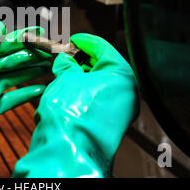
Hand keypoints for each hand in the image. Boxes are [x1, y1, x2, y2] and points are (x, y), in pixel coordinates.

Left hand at [0, 21, 50, 174]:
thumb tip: (1, 26)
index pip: (9, 43)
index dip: (26, 38)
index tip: (44, 34)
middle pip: (19, 59)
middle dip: (38, 54)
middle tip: (58, 51)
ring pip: (19, 76)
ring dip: (36, 71)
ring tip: (55, 66)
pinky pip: (13, 99)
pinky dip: (27, 95)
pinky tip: (42, 90)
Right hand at [13, 33, 137, 177]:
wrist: (68, 150)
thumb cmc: (70, 111)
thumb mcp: (66, 78)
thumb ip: (67, 64)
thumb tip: (65, 60)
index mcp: (122, 75)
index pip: (103, 47)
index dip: (84, 41)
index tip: (71, 39)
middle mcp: (127, 92)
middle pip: (104, 66)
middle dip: (82, 60)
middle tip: (64, 56)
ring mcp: (120, 110)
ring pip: (101, 84)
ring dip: (82, 76)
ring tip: (62, 72)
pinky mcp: (110, 123)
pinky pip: (98, 99)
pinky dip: (84, 91)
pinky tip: (68, 89)